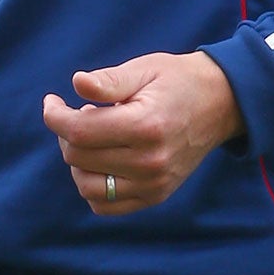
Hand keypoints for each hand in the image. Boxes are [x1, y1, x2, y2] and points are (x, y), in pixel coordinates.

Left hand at [42, 51, 242, 215]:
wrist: (220, 104)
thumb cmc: (176, 80)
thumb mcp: (143, 69)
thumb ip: (108, 80)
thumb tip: (77, 83)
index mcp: (145, 126)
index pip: (79, 132)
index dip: (55, 116)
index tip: (53, 102)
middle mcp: (150, 162)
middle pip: (78, 157)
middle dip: (66, 133)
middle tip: (81, 113)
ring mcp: (154, 184)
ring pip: (87, 186)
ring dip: (77, 162)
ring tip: (92, 137)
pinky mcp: (156, 196)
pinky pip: (106, 204)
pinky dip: (93, 185)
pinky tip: (99, 160)